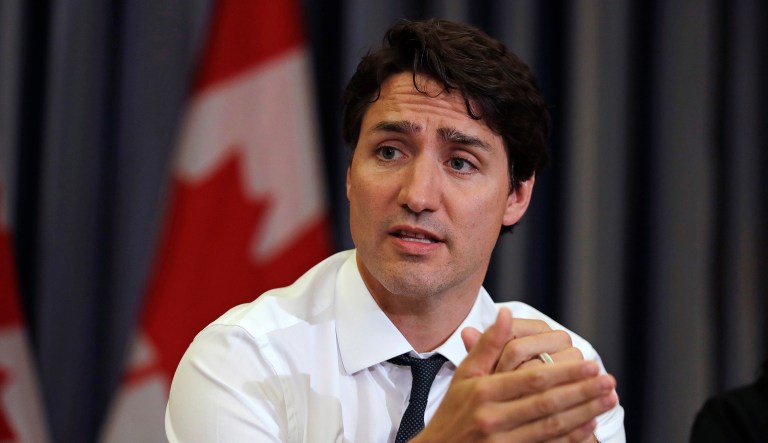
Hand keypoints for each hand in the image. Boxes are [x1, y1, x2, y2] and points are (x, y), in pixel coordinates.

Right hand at [413, 309, 616, 442]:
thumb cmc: (454, 410)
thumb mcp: (465, 374)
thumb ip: (488, 345)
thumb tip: (505, 313)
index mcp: (484, 391)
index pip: (532, 380)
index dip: (564, 373)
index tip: (590, 364)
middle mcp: (493, 417)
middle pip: (547, 403)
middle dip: (581, 392)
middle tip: (608, 380)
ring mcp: (502, 441)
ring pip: (552, 427)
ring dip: (584, 413)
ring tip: (607, 400)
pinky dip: (572, 437)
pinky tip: (590, 426)